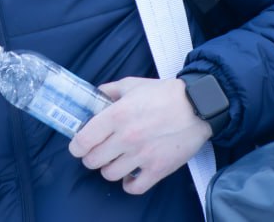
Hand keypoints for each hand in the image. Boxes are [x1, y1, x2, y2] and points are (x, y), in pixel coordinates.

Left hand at [67, 77, 212, 194]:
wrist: (197, 106)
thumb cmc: (163, 93)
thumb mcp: (131, 84)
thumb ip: (108, 90)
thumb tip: (92, 96)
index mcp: (116, 115)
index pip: (83, 141)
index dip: (76, 146)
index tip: (78, 146)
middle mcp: (126, 138)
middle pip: (93, 161)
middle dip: (90, 157)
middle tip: (96, 152)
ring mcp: (142, 156)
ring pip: (110, 174)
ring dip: (109, 169)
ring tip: (114, 161)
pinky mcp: (158, 169)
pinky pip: (134, 187)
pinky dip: (128, 184)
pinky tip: (130, 174)